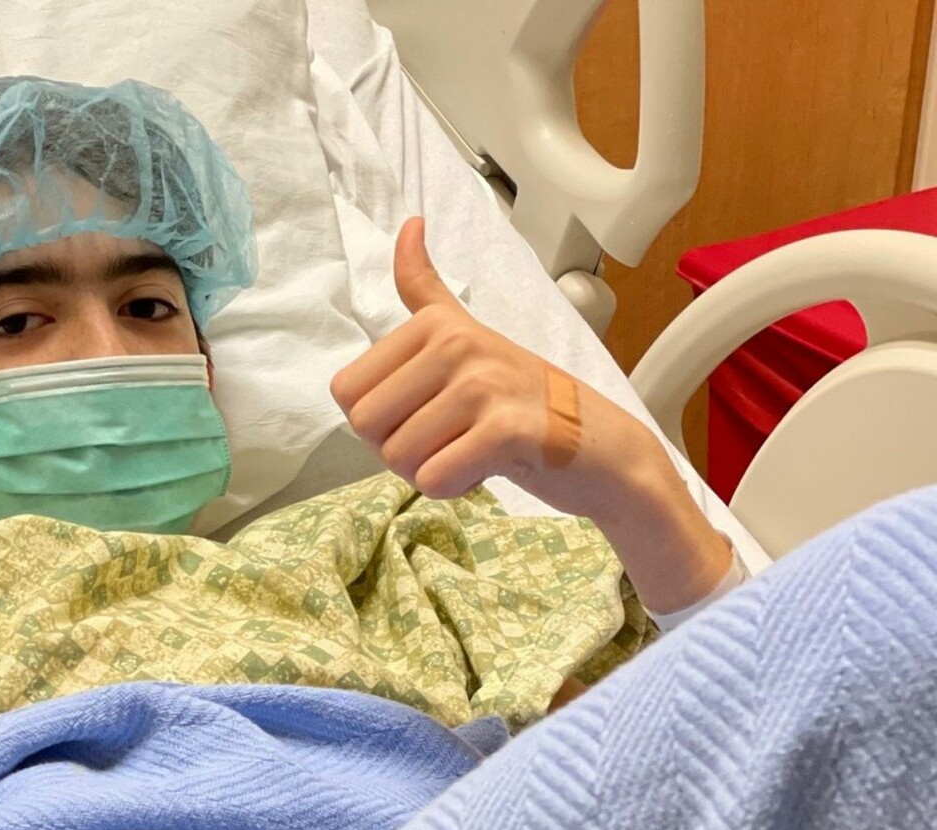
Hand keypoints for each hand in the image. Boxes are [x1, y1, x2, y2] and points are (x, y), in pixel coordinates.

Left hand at [331, 217, 734, 615]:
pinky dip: (455, 487)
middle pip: (366, 425)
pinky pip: (434, 478)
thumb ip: (426, 292)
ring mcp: (483, 385)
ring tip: (473, 448)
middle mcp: (456, 345)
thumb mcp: (468, 336)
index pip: (347, 391)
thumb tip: (408, 224)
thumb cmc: (523, 397)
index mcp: (435, 324)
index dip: (379, 419)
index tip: (426, 411)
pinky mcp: (505, 430)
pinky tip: (487, 467)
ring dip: (431, 469)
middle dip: (399, 448)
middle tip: (449, 437)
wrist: (599, 443)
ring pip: (399, 457)